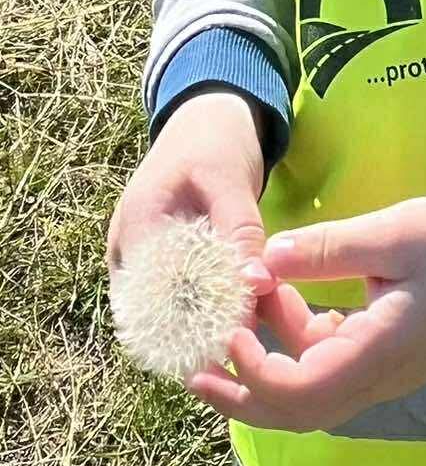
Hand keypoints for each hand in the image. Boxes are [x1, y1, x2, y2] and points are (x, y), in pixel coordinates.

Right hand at [106, 91, 278, 333]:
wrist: (206, 118)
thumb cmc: (216, 142)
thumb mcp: (230, 179)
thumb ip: (241, 230)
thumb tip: (257, 284)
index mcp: (139, 224)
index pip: (157, 293)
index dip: (195, 321)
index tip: (238, 336)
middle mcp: (128, 248)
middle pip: (155, 310)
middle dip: (196, 332)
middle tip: (242, 347)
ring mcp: (139, 257)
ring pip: (164, 309)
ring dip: (200, 325)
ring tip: (241, 339)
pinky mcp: (159, 261)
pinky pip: (175, 297)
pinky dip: (202, 309)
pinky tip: (236, 320)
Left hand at [183, 195, 425, 431]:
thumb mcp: (390, 234)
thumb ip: (325, 249)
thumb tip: (262, 260)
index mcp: (379, 354)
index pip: (303, 393)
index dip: (257, 372)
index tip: (232, 329)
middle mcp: (376, 377)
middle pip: (296, 411)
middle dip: (241, 394)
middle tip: (193, 370)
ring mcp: (379, 371)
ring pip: (307, 388)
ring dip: (266, 358)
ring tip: (236, 309)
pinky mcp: (379, 355)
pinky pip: (325, 364)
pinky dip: (293, 341)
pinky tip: (279, 299)